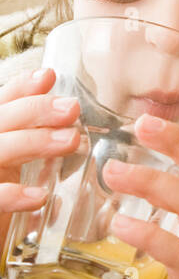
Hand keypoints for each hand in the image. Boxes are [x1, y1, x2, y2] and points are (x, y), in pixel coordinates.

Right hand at [0, 65, 81, 260]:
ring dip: (33, 143)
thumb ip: (35, 138)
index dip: (21, 87)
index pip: (0, 103)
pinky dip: (13, 195)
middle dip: (35, 110)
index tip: (49, 76)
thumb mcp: (20, 167)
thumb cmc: (5, 202)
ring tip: (70, 140)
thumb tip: (67, 114)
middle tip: (72, 108)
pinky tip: (40, 197)